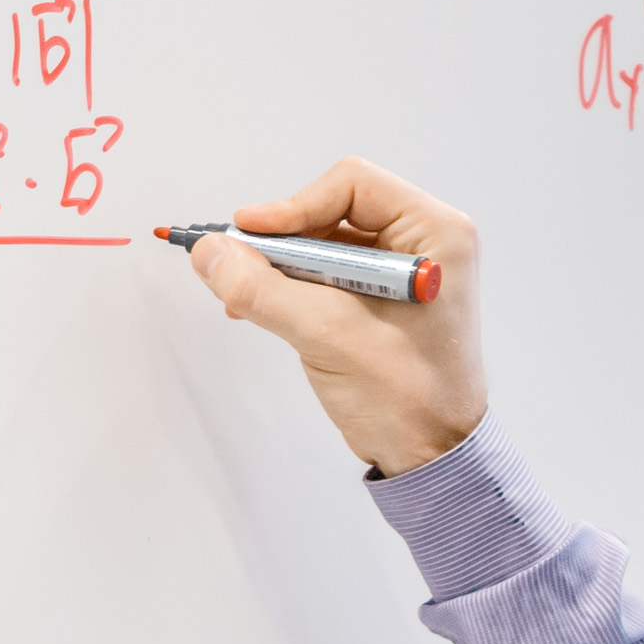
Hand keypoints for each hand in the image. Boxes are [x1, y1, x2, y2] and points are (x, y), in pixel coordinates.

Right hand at [187, 158, 488, 477]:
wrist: (431, 457)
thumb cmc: (408, 399)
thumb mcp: (329, 336)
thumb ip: (264, 290)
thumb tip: (209, 252)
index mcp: (434, 233)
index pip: (352, 185)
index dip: (294, 206)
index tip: (249, 235)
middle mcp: (421, 242)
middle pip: (332, 211)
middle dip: (281, 241)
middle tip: (236, 268)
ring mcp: (398, 272)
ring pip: (321, 243)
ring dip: (278, 267)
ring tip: (241, 296)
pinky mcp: (375, 300)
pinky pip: (322, 274)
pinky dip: (287, 287)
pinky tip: (255, 307)